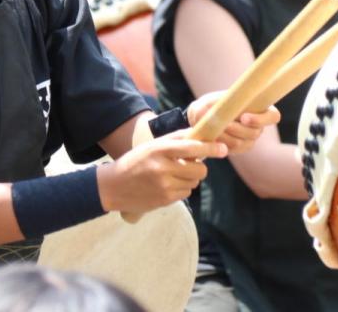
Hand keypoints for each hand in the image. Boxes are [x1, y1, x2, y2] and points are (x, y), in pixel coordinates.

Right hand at [96, 136, 225, 214]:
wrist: (113, 186)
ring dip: (189, 178)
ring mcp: (164, 186)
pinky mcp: (164, 200)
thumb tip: (202, 138)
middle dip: (199, 167)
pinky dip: (181, 189)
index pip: (192, 147)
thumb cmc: (135, 161)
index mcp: (159, 149)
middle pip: (199, 170)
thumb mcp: (152, 146)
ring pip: (193, 183)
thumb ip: (175, 141)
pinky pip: (185, 193)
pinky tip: (167, 185)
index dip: (210, 148)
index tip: (223, 149)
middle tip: (189, 164)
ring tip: (172, 175)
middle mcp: (162, 168)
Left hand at [186, 91, 280, 155]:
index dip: (260, 119)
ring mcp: (251, 138)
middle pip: (254, 132)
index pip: (273, 116)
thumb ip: (225, 102)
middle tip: (223, 124)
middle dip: (237, 129)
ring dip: (226, 136)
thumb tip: (224, 108)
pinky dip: (222, 143)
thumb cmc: (213, 103)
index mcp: (261, 108)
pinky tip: (215, 136)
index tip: (244, 118)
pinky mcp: (241, 148)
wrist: (204, 116)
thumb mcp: (218, 99)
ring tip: (215, 128)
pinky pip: (233, 150)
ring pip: (241, 142)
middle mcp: (259, 125)